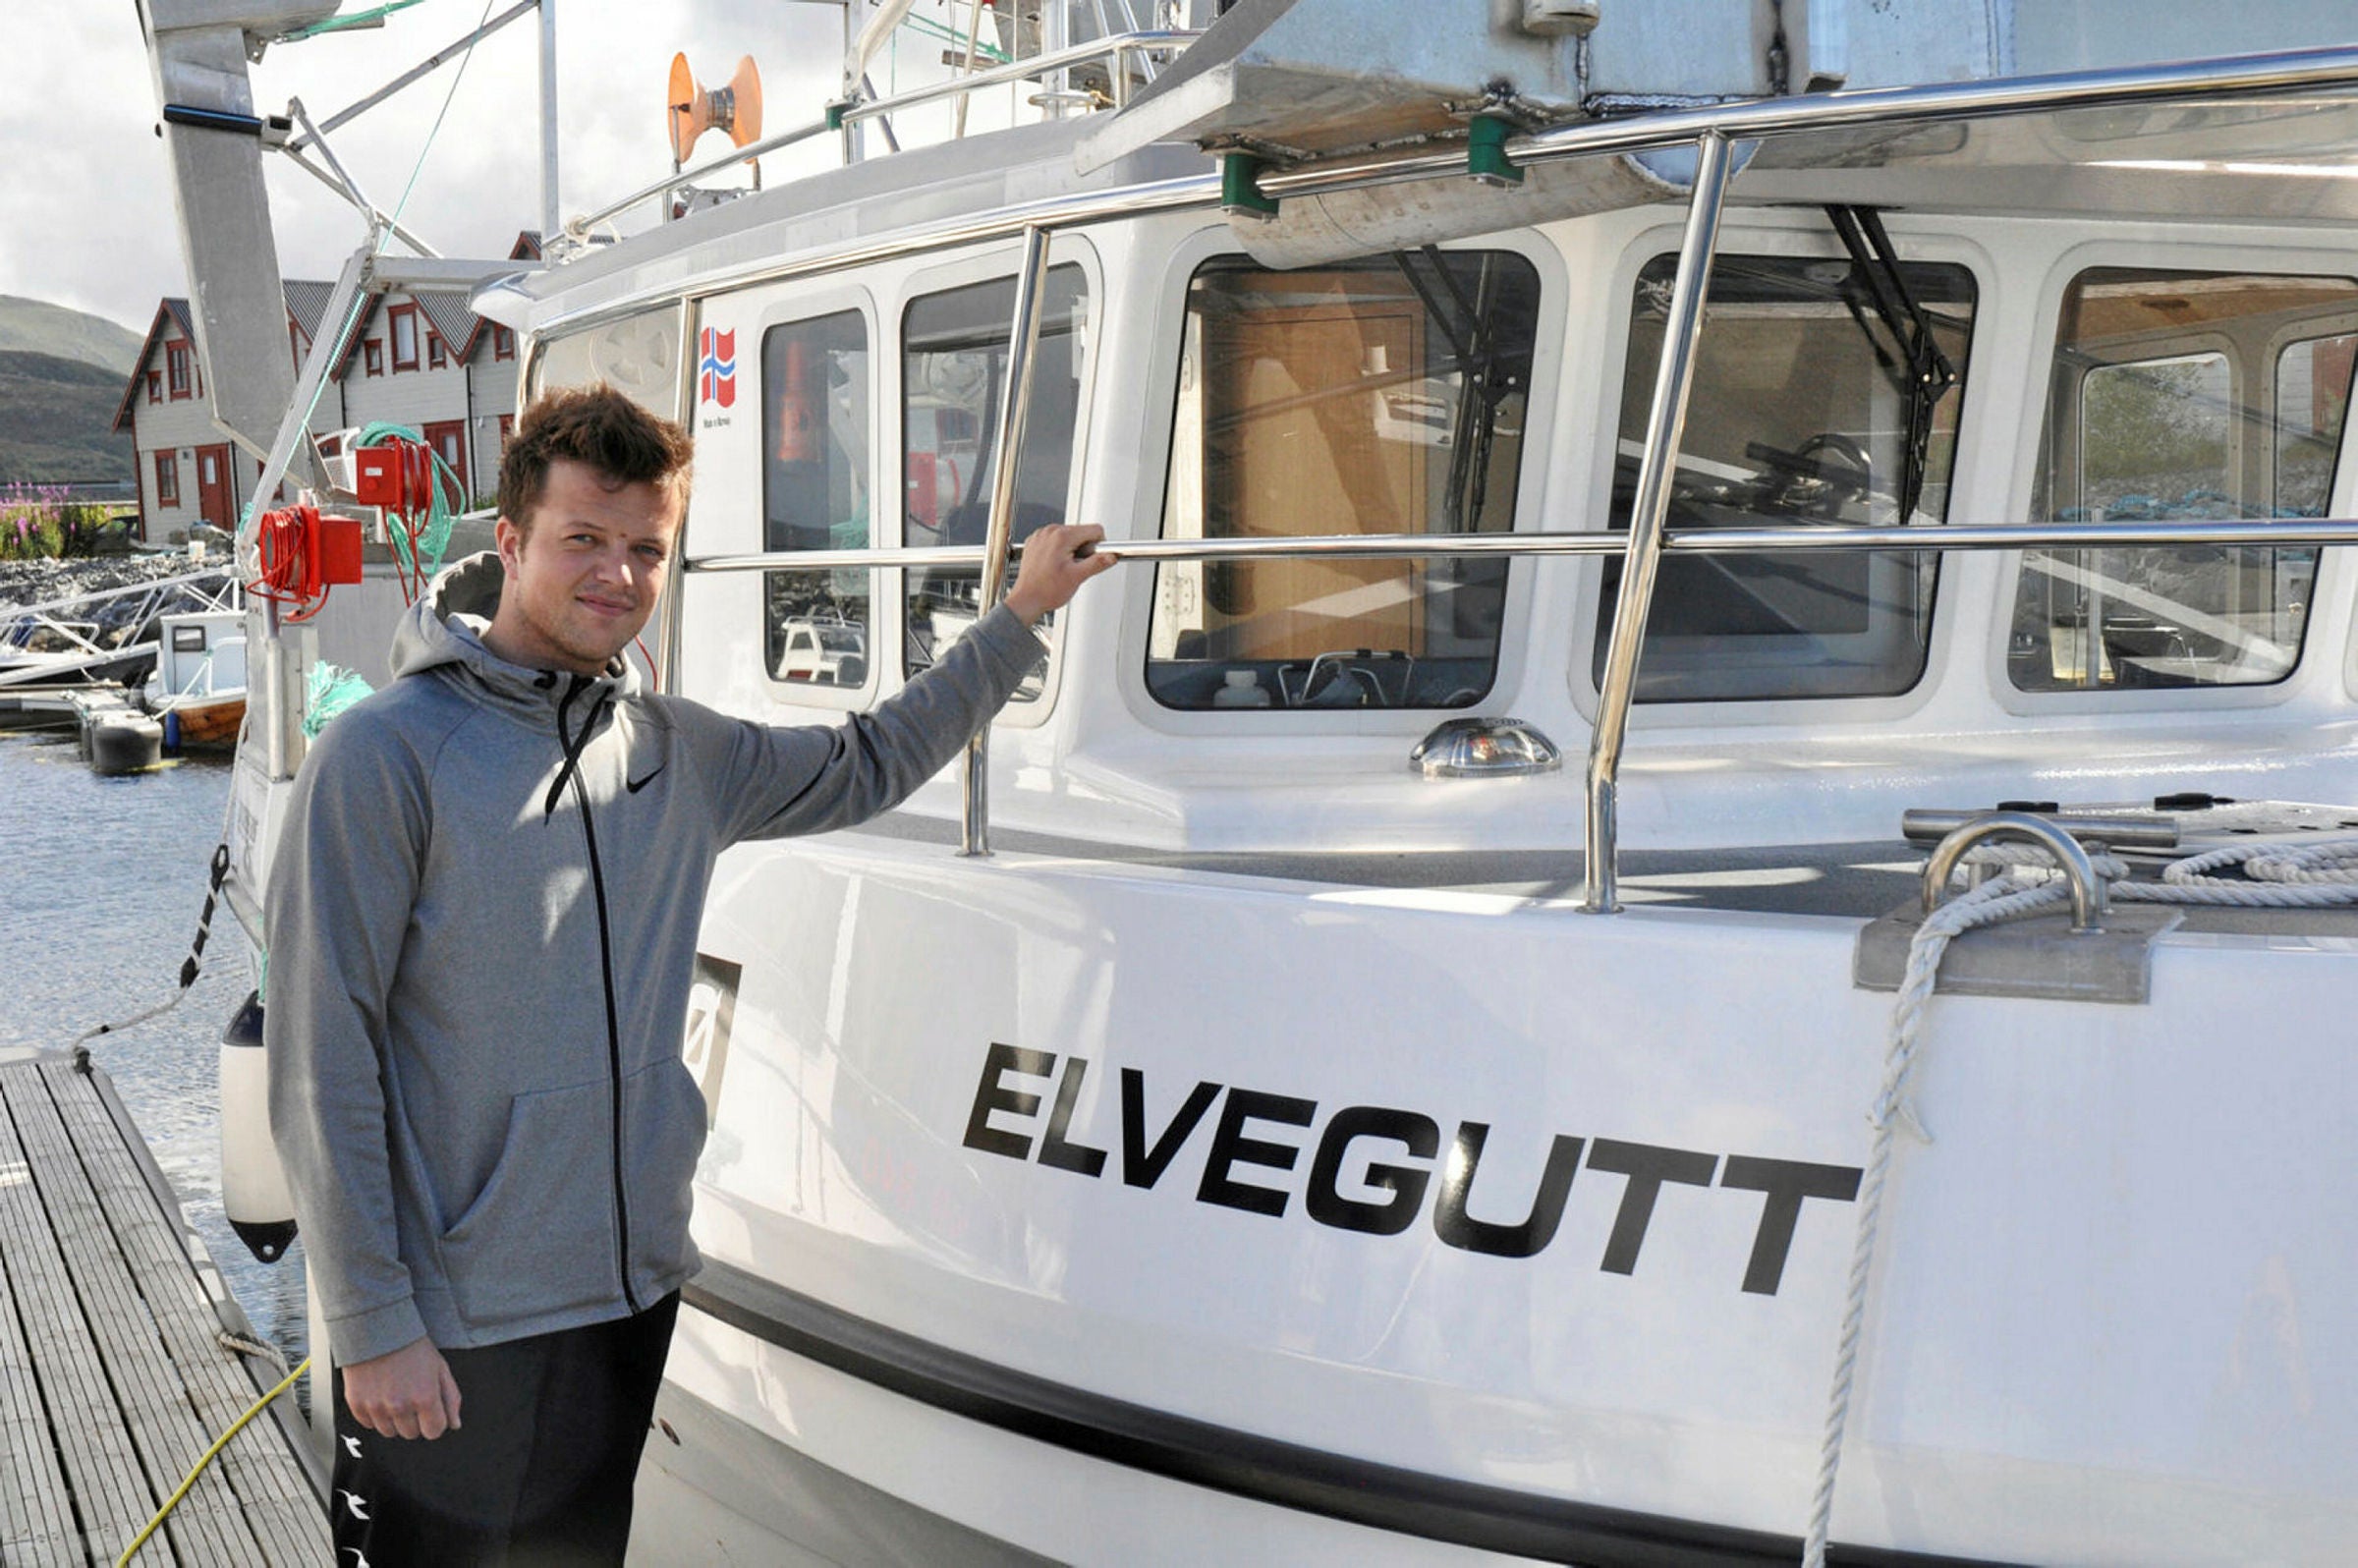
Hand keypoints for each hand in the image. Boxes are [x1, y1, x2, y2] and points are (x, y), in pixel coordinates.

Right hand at [342, 1337, 462, 1440]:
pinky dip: (375, 1415)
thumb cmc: (411, 1346)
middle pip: (411, 1434)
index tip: (431, 1411)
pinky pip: (368, 1424)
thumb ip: (450, 1398)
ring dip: (394, 1419)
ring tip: (395, 1395)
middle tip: (412, 1398)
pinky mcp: (357, 1404)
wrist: (378, 1329)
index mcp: (424, 1398)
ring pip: (389, 1432)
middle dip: (415, 1420)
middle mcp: (400, 1406)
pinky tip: (380, 1395)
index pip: (434, 1431)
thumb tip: (454, 1424)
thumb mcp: (440, 1368)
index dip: (435, 1422)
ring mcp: (376, 1407)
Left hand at [1003, 523, 1117, 626]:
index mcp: (1061, 536)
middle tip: (1075, 567)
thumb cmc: (1046, 590)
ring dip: (1072, 549)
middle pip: (1081, 532)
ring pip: (1068, 535)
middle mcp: (1049, 531)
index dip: (1099, 545)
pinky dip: (1058, 550)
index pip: (1094, 530)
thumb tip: (1110, 556)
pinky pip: (1054, 539)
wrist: (1026, 599)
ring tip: (1063, 568)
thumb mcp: (1078, 577)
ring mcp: (1040, 536)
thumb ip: (1097, 563)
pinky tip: (1054, 565)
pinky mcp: (1035, 542)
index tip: (1094, 557)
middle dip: (1084, 548)